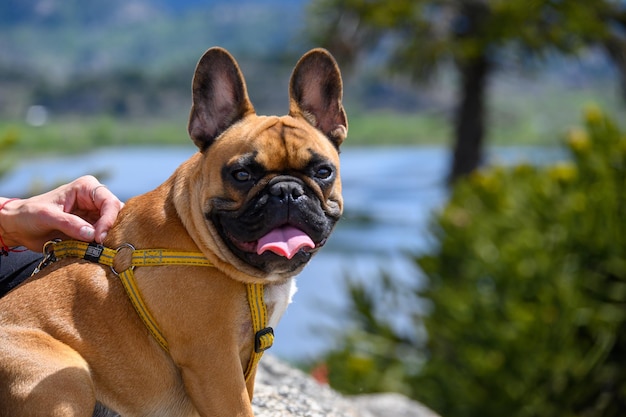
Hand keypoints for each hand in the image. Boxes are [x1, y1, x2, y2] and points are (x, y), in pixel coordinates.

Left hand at [0, 176, 123, 251]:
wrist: (19, 227)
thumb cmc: (29, 215)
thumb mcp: (46, 216)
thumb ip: (69, 224)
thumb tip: (93, 235)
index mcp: (87, 188)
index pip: (109, 202)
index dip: (108, 220)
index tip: (98, 237)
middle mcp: (95, 200)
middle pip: (117, 214)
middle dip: (112, 230)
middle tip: (102, 245)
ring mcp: (95, 215)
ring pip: (114, 227)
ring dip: (109, 239)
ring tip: (100, 249)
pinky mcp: (92, 229)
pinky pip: (105, 238)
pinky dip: (103, 245)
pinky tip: (96, 251)